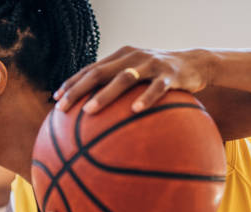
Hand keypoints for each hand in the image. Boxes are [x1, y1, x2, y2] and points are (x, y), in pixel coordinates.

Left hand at [54, 46, 210, 114]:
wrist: (195, 64)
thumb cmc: (158, 76)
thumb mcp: (136, 77)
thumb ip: (116, 88)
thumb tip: (91, 115)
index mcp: (120, 57)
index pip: (90, 69)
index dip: (71, 83)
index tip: (55, 100)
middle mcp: (132, 57)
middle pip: (99, 72)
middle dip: (78, 90)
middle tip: (62, 108)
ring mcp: (151, 64)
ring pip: (124, 79)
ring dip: (104, 95)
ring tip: (89, 111)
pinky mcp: (170, 75)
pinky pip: (156, 88)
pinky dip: (145, 98)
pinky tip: (134, 111)